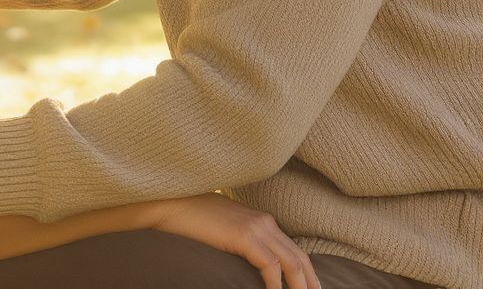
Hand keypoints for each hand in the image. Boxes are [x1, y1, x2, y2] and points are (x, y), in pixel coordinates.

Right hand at [149, 192, 320, 288]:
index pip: (295, 250)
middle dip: (310, 283)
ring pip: (292, 263)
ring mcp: (256, 227)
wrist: (172, 202)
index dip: (307, 274)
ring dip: (299, 287)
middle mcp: (265, 222)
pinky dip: (277, 285)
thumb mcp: (226, 229)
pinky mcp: (244, 236)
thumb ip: (243, 240)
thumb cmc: (193, 218)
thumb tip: (251, 260)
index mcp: (262, 220)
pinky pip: (271, 266)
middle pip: (300, 257)